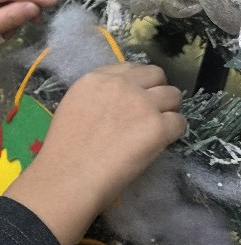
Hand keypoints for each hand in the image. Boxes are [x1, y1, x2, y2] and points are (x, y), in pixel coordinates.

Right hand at [5, 63, 185, 244]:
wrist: (68, 176)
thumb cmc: (64, 151)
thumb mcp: (73, 108)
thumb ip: (98, 97)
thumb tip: (120, 103)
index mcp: (95, 79)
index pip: (130, 68)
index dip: (138, 83)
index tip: (136, 98)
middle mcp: (121, 84)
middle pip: (156, 75)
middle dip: (157, 91)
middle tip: (151, 113)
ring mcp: (142, 104)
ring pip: (173, 96)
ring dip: (168, 111)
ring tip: (156, 130)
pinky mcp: (157, 127)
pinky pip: (179, 122)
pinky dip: (173, 134)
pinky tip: (158, 145)